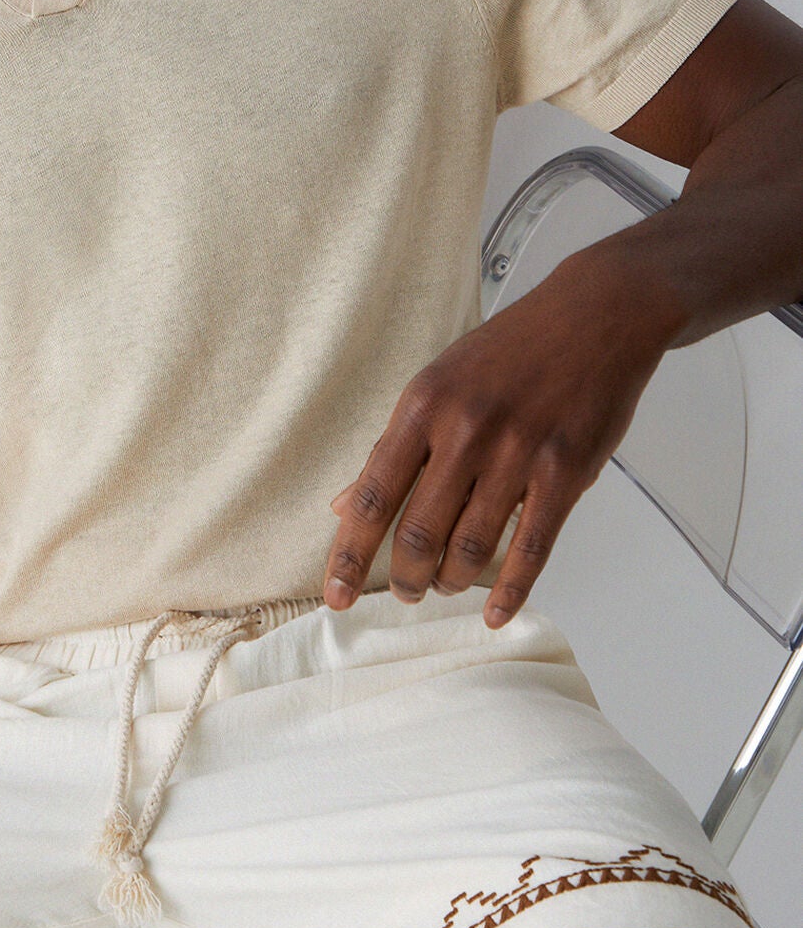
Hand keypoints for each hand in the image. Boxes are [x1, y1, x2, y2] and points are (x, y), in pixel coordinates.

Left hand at [323, 258, 671, 627]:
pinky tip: (496, 611)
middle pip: (418, 532)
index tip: (333, 594)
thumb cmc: (510, 350)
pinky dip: (510, 589)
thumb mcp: (437, 383)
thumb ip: (394, 447)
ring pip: (471, 547)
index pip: (371, 495)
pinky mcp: (565, 472)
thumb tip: (342, 504)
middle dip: (405, 577)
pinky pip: (531, 548)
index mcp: (423, 406)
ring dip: (451, 580)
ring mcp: (517, 453)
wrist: (595, 316)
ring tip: (444, 584)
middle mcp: (465, 431)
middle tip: (404, 592)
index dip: (348, 553)